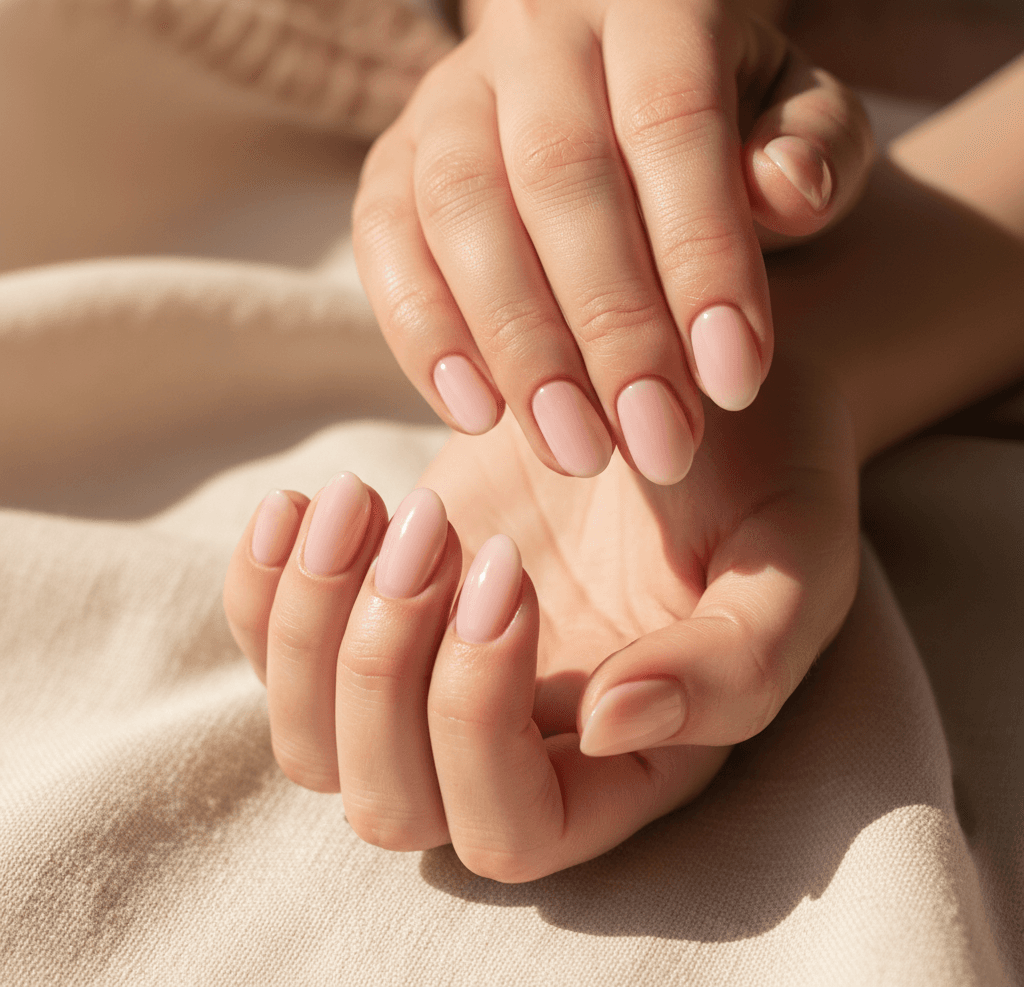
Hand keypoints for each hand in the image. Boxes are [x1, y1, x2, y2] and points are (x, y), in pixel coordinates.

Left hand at [223, 350, 859, 880]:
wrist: (685, 381)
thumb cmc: (761, 478)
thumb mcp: (789, 564)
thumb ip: (732, 664)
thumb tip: (607, 727)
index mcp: (624, 767)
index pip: (510, 829)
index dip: (478, 721)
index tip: (509, 571)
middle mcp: (522, 747)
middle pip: (388, 802)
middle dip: (380, 668)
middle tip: (434, 527)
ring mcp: (439, 684)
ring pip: (312, 747)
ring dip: (308, 628)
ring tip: (359, 501)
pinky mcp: (388, 609)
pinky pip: (275, 653)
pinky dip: (260, 591)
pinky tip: (299, 506)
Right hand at [352, 0, 872, 484]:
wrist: (612, 101)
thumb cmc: (724, 128)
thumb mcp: (796, 123)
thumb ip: (814, 151)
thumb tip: (786, 188)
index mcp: (655, 1)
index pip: (674, 126)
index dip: (703, 259)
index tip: (735, 383)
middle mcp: (537, 28)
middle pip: (560, 178)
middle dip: (612, 327)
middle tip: (659, 445)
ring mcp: (449, 94)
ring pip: (463, 214)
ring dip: (520, 347)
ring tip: (576, 450)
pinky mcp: (391, 163)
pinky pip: (386, 246)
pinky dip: (425, 335)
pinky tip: (477, 416)